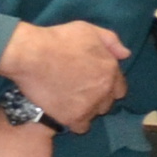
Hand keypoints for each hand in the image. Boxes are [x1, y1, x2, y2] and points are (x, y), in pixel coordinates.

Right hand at [0, 20, 128, 131]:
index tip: (94, 83)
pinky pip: (81, 127)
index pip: (119, 87)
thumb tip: (125, 54)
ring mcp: (89, 106)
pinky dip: (75, 122)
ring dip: (86, 109)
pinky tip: (66, 113)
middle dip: (97, 97)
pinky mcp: (72, 118)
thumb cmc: (58, 39)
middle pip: (107, 102)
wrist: (31, 56)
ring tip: (70, 101)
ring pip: (94, 114)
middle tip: (79, 91)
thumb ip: (110, 41)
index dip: (107, 85)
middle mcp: (104, 90)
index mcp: (110, 70)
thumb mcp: (88, 30)